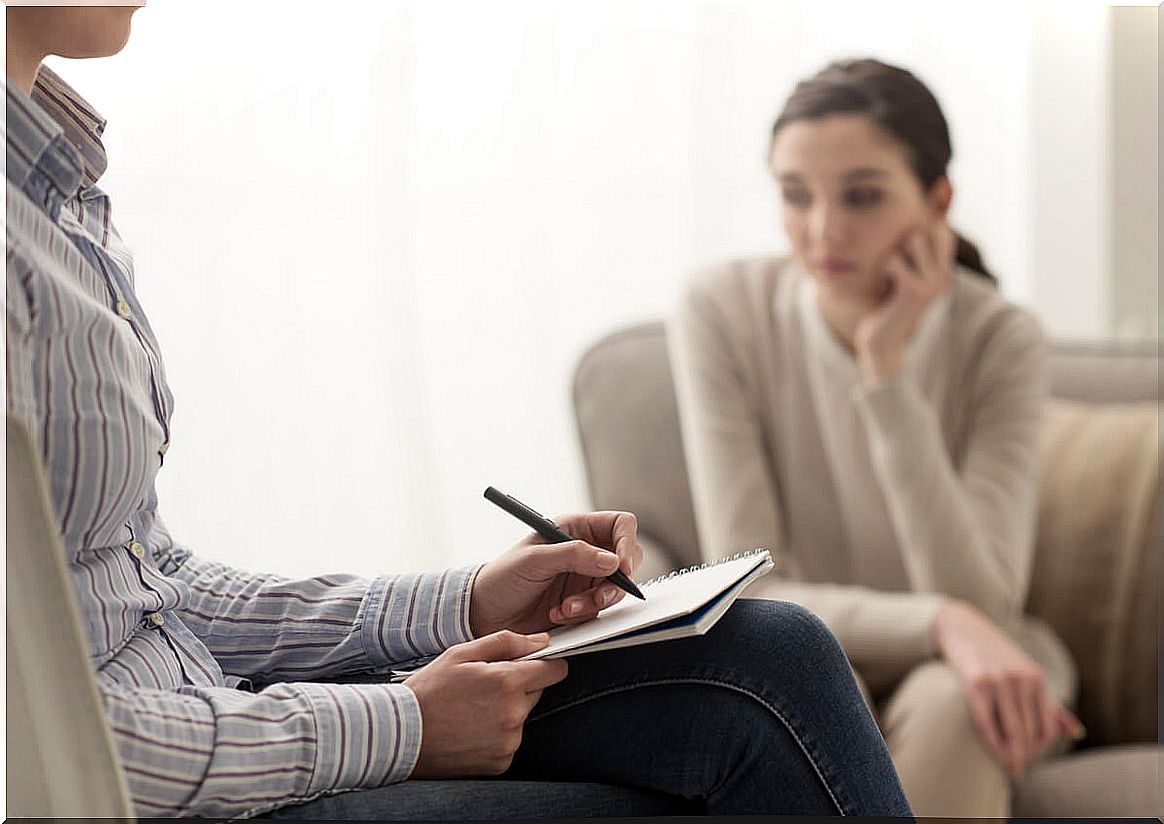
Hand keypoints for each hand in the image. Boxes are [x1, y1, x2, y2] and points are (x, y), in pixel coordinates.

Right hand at [406, 630, 567, 776]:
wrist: (400, 735)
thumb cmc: (428, 691)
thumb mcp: (461, 653)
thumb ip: (506, 642)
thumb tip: (540, 641)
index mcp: (507, 683)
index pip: (554, 670)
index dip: (544, 663)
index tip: (532, 664)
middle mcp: (513, 715)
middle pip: (536, 692)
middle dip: (518, 686)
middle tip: (483, 686)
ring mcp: (508, 742)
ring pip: (522, 716)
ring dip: (507, 710)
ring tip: (472, 709)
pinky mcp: (501, 762)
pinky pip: (510, 740)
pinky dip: (497, 734)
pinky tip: (471, 729)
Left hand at [469, 511, 643, 636]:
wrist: (484, 614)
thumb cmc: (502, 577)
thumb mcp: (534, 559)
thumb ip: (574, 555)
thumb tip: (612, 560)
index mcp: (575, 529)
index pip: (619, 526)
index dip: (627, 543)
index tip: (622, 566)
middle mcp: (585, 552)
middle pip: (626, 559)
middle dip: (616, 581)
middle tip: (599, 596)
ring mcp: (585, 579)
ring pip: (615, 589)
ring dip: (595, 601)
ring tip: (566, 608)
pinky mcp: (582, 603)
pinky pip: (600, 610)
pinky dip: (583, 614)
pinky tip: (558, 614)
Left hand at [854, 222, 955, 384]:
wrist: (881, 342)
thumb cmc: (886, 306)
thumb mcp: (903, 277)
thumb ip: (912, 254)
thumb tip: (917, 223)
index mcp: (944, 274)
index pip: (944, 233)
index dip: (923, 229)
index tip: (903, 251)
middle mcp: (944, 278)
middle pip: (927, 231)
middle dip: (903, 242)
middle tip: (894, 269)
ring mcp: (933, 286)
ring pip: (912, 240)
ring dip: (893, 255)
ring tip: (890, 277)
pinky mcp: (915, 292)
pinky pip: (895, 261)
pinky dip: (885, 268)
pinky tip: (885, 285)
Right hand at [934, 600, 1084, 777]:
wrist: (963, 626)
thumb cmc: (996, 654)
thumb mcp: (1027, 673)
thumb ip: (1050, 704)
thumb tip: (1076, 733)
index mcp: (1037, 678)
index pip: (1048, 726)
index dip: (1042, 748)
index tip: (1031, 759)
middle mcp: (1022, 679)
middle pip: (1031, 732)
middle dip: (1025, 755)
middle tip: (1018, 769)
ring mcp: (999, 681)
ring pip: (1012, 731)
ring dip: (1011, 754)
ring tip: (1008, 766)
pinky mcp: (976, 683)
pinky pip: (987, 721)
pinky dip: (992, 741)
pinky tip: (994, 751)